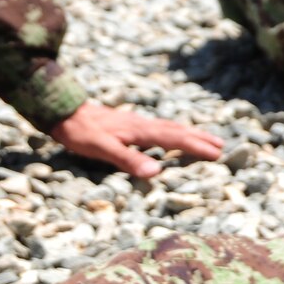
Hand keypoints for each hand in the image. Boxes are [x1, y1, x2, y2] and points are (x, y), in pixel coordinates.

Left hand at [49, 100, 223, 177]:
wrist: (62, 110)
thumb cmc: (80, 133)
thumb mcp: (102, 149)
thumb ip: (129, 160)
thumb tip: (156, 172)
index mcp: (140, 131)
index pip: (175, 139)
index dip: (196, 147)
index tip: (217, 154)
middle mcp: (142, 124)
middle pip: (178, 130)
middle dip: (200, 138)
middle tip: (221, 146)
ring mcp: (136, 122)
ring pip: (170, 127)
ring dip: (190, 133)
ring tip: (206, 138)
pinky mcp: (129, 124)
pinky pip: (159, 127)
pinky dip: (174, 131)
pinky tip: (171, 135)